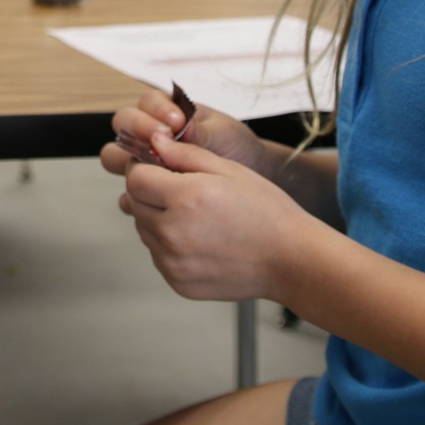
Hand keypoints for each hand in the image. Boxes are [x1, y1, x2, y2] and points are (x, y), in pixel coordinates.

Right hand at [101, 90, 266, 177]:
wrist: (248, 176)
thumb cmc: (235, 146)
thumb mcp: (225, 134)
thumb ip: (203, 130)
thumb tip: (185, 126)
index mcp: (167, 111)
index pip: (147, 102)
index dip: (157, 110)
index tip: (177, 123)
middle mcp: (150, 134)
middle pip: (122, 124)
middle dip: (137, 130)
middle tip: (160, 141)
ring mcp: (144, 160)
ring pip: (115, 156)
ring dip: (128, 161)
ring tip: (153, 170)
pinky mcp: (147, 188)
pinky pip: (127, 190)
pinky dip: (134, 192)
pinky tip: (152, 196)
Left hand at [119, 135, 314, 301]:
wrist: (289, 260)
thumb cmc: (266, 213)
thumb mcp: (229, 169)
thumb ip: (185, 154)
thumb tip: (155, 142)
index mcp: (184, 198)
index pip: (135, 178)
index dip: (146, 169)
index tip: (162, 169)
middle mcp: (172, 233)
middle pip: (135, 204)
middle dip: (151, 193)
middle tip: (184, 192)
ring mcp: (173, 262)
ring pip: (144, 231)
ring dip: (159, 219)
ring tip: (196, 217)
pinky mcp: (178, 282)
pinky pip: (158, 256)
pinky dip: (170, 246)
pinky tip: (200, 240)